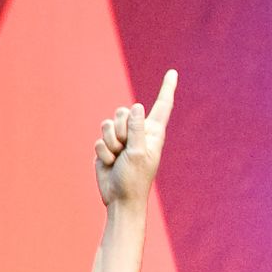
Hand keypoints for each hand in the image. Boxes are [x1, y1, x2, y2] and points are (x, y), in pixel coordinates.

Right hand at [93, 69, 176, 206]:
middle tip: (125, 148)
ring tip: (117, 158)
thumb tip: (137, 107)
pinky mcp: (106, 147)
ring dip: (110, 142)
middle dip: (119, 129)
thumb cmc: (135, 179)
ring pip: (107, 124)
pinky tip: (110, 164)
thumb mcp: (139, 153)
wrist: (120, 199)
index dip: (167, 88)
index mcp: (153, 132)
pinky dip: (102, 153)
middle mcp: (137, 132)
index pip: (162, 105)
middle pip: (123, 111)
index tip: (172, 72)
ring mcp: (121, 139)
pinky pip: (98, 139)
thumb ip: (137, 129)